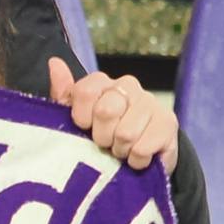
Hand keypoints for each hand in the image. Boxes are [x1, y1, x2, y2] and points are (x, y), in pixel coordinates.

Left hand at [47, 56, 179, 171]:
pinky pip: (143, 148)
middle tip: (105, 143)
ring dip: (119, 151)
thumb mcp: (74, 121)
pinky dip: (136, 160)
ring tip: (121, 150)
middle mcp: (127, 85)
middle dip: (101, 137)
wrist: (137, 161)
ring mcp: (150, 102)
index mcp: (102, 82)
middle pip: (106, 111)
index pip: (85, 91)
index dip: (81, 118)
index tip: (84, 129)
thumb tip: (54, 62)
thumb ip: (63, 94)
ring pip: (126, 133)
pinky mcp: (168, 123)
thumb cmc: (100, 138)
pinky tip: (136, 157)